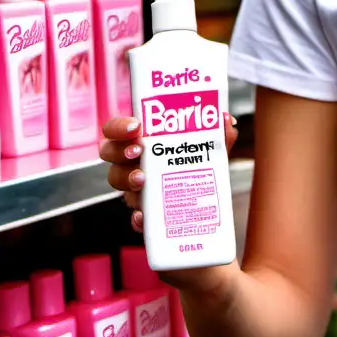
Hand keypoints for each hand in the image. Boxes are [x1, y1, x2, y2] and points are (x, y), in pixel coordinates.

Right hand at [100, 114, 239, 233]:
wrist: (208, 212)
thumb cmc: (201, 171)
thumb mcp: (212, 152)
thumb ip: (218, 136)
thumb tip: (225, 119)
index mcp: (147, 144)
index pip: (119, 130)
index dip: (120, 126)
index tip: (136, 127)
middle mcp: (136, 164)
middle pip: (110, 154)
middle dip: (120, 151)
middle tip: (138, 152)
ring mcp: (137, 191)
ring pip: (118, 184)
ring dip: (127, 180)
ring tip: (143, 181)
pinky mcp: (145, 216)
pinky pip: (134, 217)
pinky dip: (138, 217)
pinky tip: (144, 216)